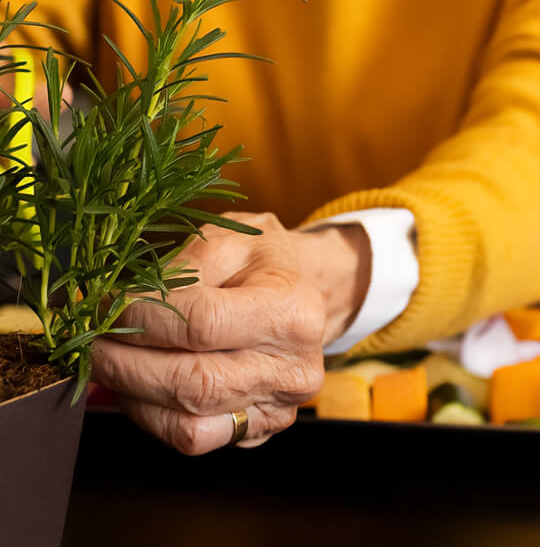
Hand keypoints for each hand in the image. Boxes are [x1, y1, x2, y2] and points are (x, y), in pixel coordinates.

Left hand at [91, 212, 371, 453]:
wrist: (307, 293)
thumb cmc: (264, 262)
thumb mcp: (230, 241)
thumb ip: (180, 270)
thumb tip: (118, 307)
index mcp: (293, 310)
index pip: (204, 324)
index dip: (145, 319)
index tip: (107, 307)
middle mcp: (294, 368)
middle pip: (193, 382)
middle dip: (126, 363)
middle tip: (91, 342)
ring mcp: (279, 408)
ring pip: (187, 422)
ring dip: (132, 394)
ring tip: (109, 362)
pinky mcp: (260, 431)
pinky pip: (193, 439)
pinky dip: (152, 416)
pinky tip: (139, 385)